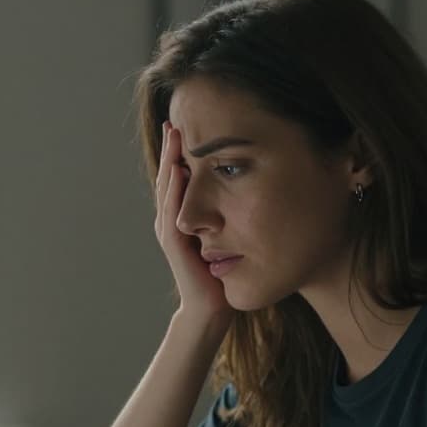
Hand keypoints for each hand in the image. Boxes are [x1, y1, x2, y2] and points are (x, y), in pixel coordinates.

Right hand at [155, 122, 232, 325]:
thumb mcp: (231, 235)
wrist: (212, 309)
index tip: (190, 123)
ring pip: (167, 187)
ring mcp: (170, 230)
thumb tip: (259, 188)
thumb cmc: (223, 274)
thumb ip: (234, 214)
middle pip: (170, 175)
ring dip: (169, 159)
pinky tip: (179, 167)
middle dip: (172, 147)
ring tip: (173, 133)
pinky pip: (172, 208)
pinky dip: (174, 186)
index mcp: (185, 216)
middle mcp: (172, 219)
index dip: (182, 151)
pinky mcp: (174, 242)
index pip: (181, 176)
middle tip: (175, 118)